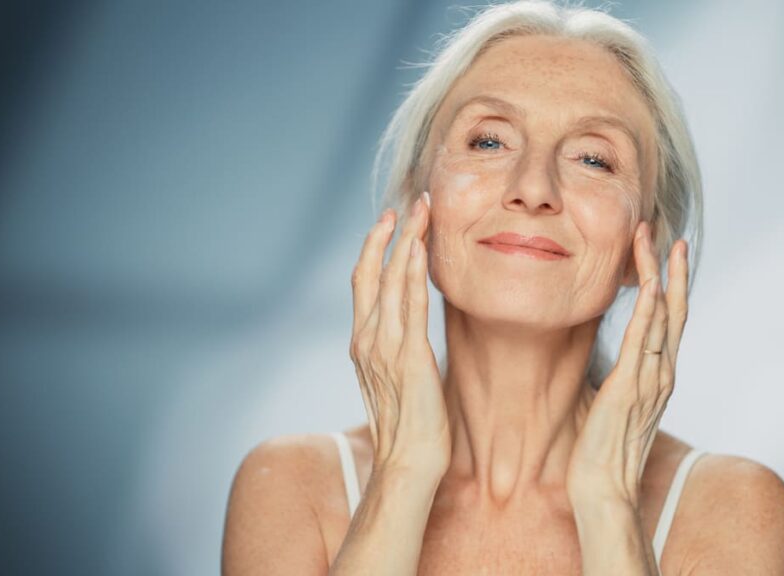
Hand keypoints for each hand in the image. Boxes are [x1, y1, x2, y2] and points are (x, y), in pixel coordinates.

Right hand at [349, 191, 450, 480]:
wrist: (407, 463)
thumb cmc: (409, 427)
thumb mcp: (397, 380)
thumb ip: (398, 351)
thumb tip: (413, 333)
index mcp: (362, 343)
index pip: (363, 283)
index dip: (375, 248)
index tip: (392, 223)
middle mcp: (367, 339)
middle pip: (370, 271)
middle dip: (387, 233)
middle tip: (407, 203)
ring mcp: (384, 347)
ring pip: (389, 279)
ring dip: (406, 240)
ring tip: (422, 210)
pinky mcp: (408, 357)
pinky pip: (408, 305)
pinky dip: (412, 272)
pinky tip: (421, 248)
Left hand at [566, 221, 688, 506]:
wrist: (603, 491)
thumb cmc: (603, 453)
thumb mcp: (613, 406)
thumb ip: (619, 381)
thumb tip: (608, 365)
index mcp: (658, 376)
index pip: (670, 321)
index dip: (671, 285)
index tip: (666, 254)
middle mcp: (662, 374)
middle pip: (674, 310)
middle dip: (671, 270)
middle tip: (669, 234)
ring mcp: (650, 380)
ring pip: (661, 316)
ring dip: (658, 275)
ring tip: (655, 242)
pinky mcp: (629, 389)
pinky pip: (643, 342)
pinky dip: (649, 311)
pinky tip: (650, 284)